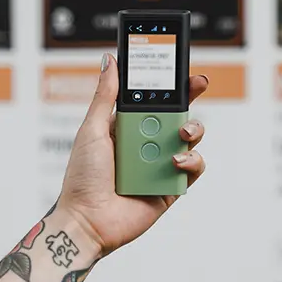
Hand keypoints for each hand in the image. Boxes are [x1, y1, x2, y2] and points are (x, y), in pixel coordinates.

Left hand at [56, 53, 207, 255]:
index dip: (170, 84)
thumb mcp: (92, 129)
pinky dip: (190, 161)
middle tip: (198, 85)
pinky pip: (192, 169)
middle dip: (190, 98)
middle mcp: (145, 143)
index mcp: (126, 126)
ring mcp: (159, 165)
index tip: (183, 68)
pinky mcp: (171, 188)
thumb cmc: (83, 177)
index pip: (153, 99)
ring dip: (192, 129)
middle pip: (176, 115)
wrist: (87, 221)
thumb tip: (110, 60)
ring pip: (189, 139)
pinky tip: (175, 162)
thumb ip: (106, 95)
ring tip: (180, 133)